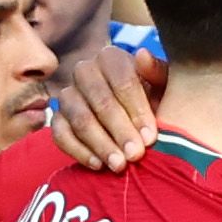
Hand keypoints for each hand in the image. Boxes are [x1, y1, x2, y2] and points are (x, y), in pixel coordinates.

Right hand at [46, 37, 160, 170]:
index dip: (137, 110)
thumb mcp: (164, 86)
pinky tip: (98, 165)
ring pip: (80, 119)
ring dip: (101, 144)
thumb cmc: (154, 100)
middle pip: (100, 101)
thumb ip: (158, 72)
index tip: (151, 137)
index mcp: (111, 58)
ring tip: (120, 165)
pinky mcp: (57, 119)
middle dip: (120, 130)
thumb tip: (142, 56)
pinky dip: (78, 151)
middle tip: (136, 155)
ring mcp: (68, 95)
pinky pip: (60, 135)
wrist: (136, 120)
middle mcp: (85, 72)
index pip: (122, 80)